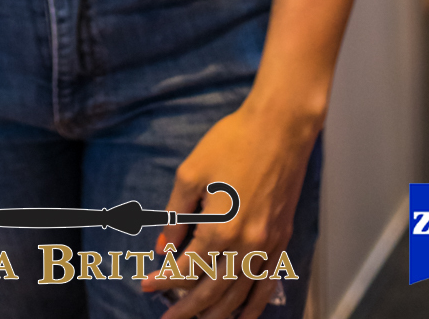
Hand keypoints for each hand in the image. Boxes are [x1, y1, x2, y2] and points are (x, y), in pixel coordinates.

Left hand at [140, 97, 316, 317]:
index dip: (164, 280)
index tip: (146, 285)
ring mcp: (267, 246)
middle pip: (213, 292)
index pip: (186, 269)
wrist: (280, 128)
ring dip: (218, 314)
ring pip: (240, 295)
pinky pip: (267, 284)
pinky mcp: (282, 240)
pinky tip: (243, 316)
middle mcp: (245, 245)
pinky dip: (254, 305)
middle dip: (187, 309)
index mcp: (219, 228)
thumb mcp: (191, 173)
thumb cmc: (232, 142)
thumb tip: (163, 248)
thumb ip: (175, 214)